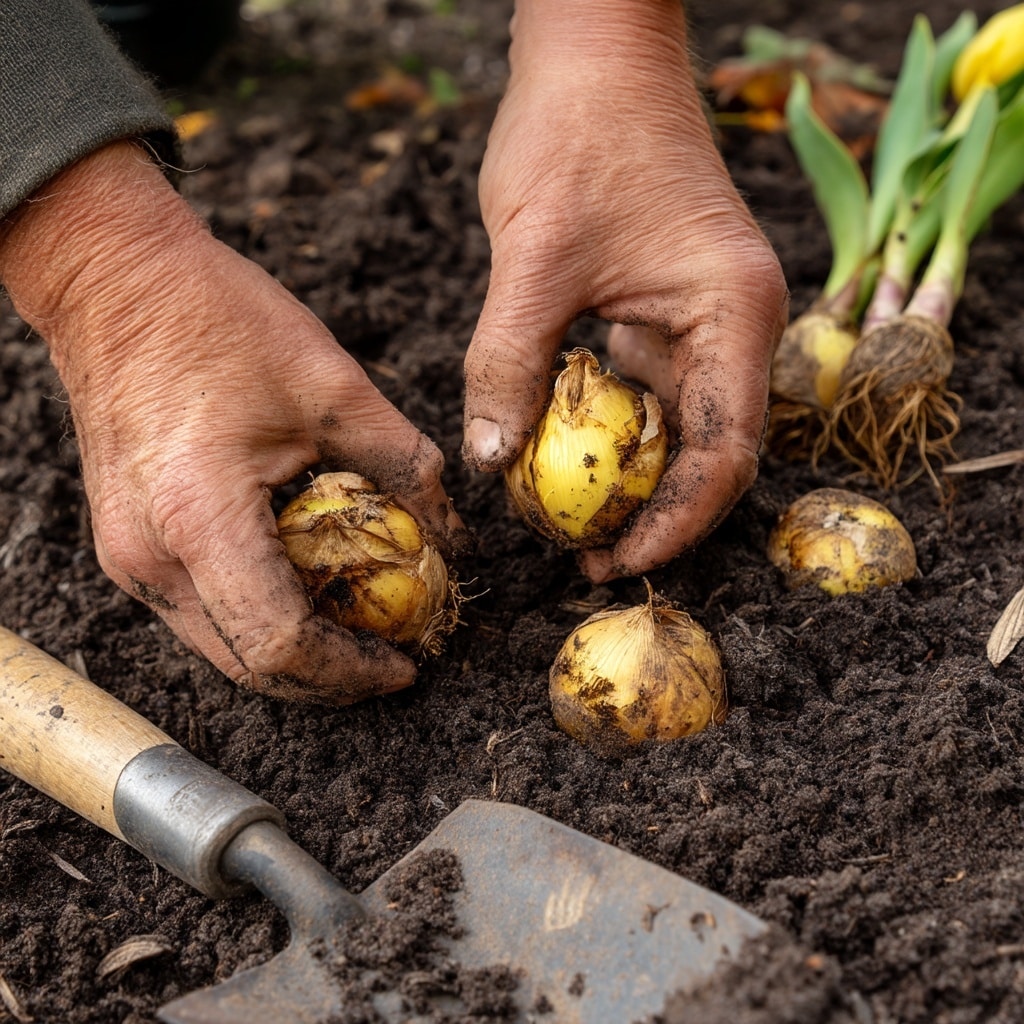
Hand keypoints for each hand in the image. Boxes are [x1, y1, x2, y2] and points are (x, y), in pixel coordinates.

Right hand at [0, 142, 467, 702]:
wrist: (116, 279)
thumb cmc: (218, 319)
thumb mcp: (335, 386)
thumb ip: (405, 465)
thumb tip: (453, 531)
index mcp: (203, 519)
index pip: (283, 643)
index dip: (352, 670)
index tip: (406, 664)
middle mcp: (151, 557)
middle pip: (249, 666)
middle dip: (329, 676)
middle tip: (391, 657)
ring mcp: (128, 556)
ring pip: (221, 647)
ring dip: (294, 652)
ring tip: (358, 631)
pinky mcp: (126, 544)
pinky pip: (199, 611)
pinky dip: (258, 618)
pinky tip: (307, 592)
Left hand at [462, 0, 788, 580]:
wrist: (592, 46)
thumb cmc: (577, 128)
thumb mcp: (532, 256)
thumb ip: (508, 363)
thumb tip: (488, 462)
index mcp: (733, 313)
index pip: (725, 453)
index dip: (675, 522)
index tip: (615, 562)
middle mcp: (732, 325)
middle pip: (707, 452)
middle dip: (651, 513)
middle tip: (584, 557)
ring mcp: (699, 319)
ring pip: (672, 428)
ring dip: (624, 478)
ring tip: (567, 522)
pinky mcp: (661, 311)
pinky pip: (641, 391)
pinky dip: (604, 430)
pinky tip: (559, 456)